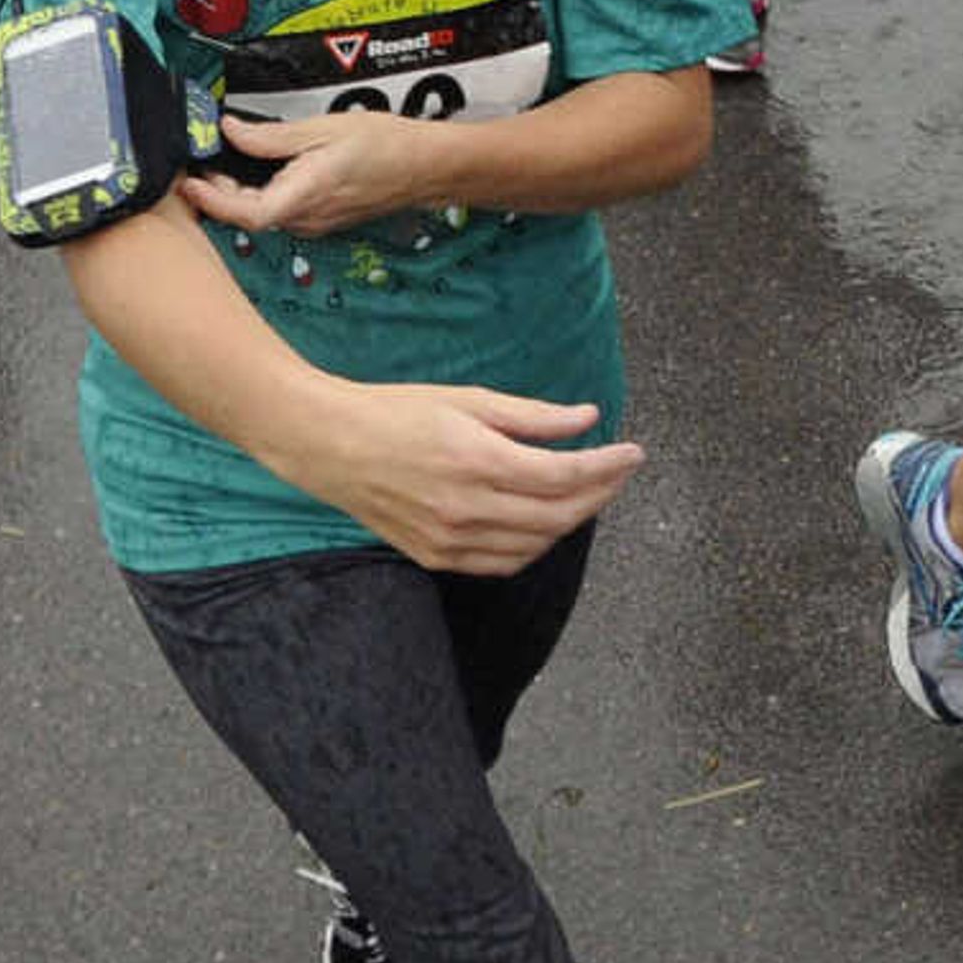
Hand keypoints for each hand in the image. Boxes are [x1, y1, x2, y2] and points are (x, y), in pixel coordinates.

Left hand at [184, 111, 425, 238]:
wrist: (424, 166)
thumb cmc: (384, 145)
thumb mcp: (322, 128)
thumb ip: (271, 135)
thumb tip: (230, 131)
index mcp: (304, 195)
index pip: (245, 213)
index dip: (211, 201)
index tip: (189, 182)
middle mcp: (306, 218)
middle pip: (248, 214)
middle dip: (220, 190)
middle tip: (207, 160)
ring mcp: (314, 223)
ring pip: (263, 212)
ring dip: (240, 191)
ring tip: (231, 160)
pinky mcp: (321, 220)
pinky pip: (280, 210)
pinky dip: (261, 193)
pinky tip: (262, 170)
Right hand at [282, 379, 646, 575]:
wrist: (329, 445)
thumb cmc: (396, 411)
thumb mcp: (468, 399)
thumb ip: (533, 416)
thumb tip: (588, 419)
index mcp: (478, 460)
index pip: (565, 475)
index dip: (608, 466)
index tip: (634, 452)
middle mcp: (467, 508)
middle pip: (559, 514)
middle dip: (600, 493)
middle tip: (618, 471)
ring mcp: (451, 540)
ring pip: (537, 545)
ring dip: (571, 521)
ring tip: (588, 493)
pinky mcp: (437, 558)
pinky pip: (504, 563)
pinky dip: (535, 546)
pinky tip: (545, 522)